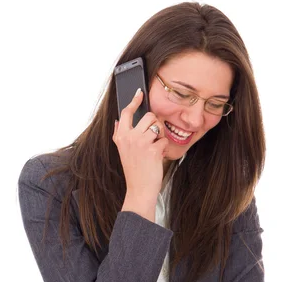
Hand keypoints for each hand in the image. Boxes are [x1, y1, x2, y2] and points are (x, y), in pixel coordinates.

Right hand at [113, 88, 167, 221]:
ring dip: (160, 136)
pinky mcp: (152, 149)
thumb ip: (119, 135)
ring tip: (154, 147)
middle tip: (152, 138)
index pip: (126, 113)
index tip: (140, 93)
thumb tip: (117, 121)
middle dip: (154, 125)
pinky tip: (157, 157)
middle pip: (148, 116)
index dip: (134, 101)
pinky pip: (164, 140)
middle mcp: (128, 137)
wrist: (139, 188)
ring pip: (157, 126)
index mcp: (120, 136)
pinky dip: (163, 148)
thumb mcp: (121, 151)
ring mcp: (140, 143)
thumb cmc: (134, 170)